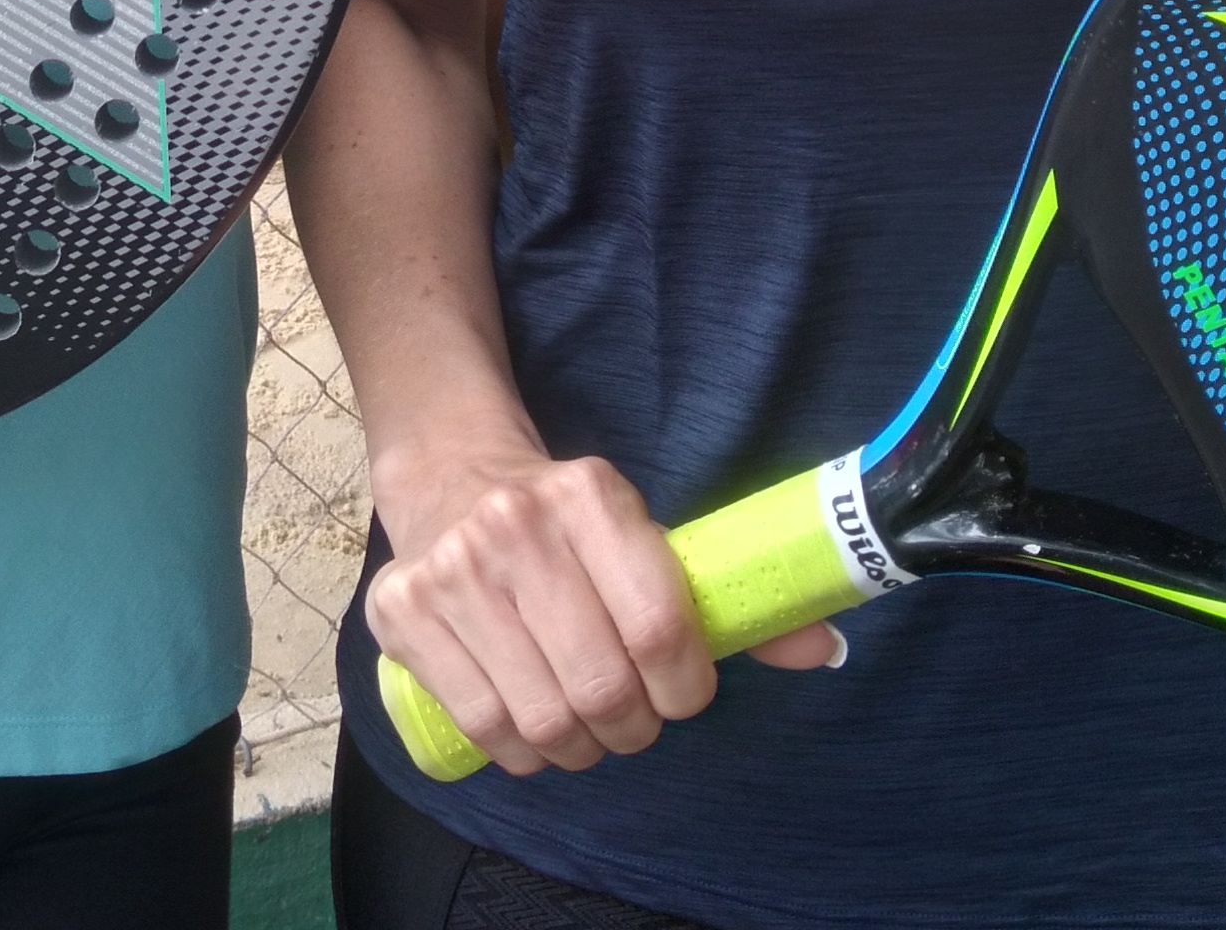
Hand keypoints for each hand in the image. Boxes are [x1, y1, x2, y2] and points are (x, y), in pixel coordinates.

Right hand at [367, 441, 839, 777]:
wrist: (450, 473)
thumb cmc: (567, 523)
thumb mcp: (645, 533)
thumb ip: (729, 596)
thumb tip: (825, 648)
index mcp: (592, 496)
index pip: (661, 628)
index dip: (685, 688)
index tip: (683, 694)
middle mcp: (516, 527)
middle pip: (603, 686)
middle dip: (633, 727)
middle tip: (633, 721)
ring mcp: (452, 571)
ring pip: (542, 717)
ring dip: (579, 747)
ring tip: (586, 728)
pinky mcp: (400, 613)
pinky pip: (482, 725)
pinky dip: (521, 752)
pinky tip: (533, 731)